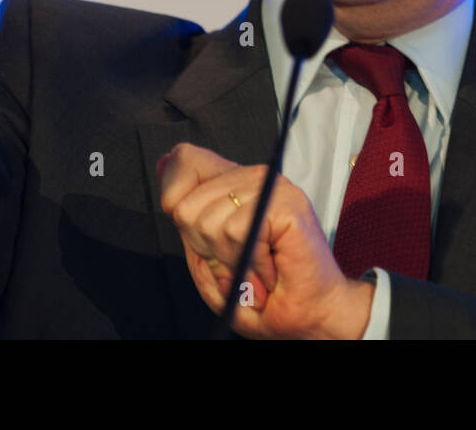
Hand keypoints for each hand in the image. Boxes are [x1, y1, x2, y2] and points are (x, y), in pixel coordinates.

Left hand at [157, 142, 375, 338]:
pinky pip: (237, 231)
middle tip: (239, 264)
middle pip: (185, 208)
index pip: (183, 160)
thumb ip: (186, 215)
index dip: (176, 200)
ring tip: (256, 270)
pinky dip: (250, 263)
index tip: (204, 240)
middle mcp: (251, 177)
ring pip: (210, 223)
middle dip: (206, 251)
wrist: (312, 315)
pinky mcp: (286, 201)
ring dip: (231, 262)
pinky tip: (269, 268)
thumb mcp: (209, 257)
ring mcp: (270, 186)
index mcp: (232, 184)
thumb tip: (163, 161)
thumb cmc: (265, 292)